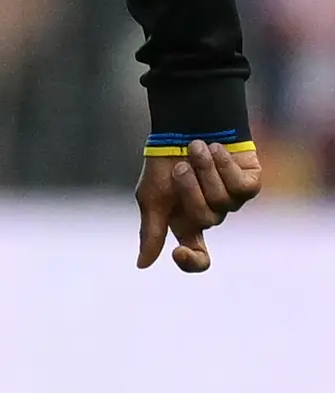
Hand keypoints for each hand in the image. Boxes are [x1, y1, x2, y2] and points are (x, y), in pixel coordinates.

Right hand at [134, 137, 261, 272]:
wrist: (185, 127)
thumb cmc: (164, 163)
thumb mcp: (150, 198)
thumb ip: (151, 231)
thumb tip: (142, 265)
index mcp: (186, 225)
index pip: (199, 257)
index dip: (193, 261)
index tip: (178, 252)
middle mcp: (212, 216)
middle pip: (204, 219)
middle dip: (189, 189)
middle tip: (180, 166)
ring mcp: (232, 201)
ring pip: (223, 201)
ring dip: (205, 170)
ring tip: (197, 147)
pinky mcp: (250, 184)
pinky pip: (241, 187)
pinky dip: (225, 165)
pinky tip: (217, 150)